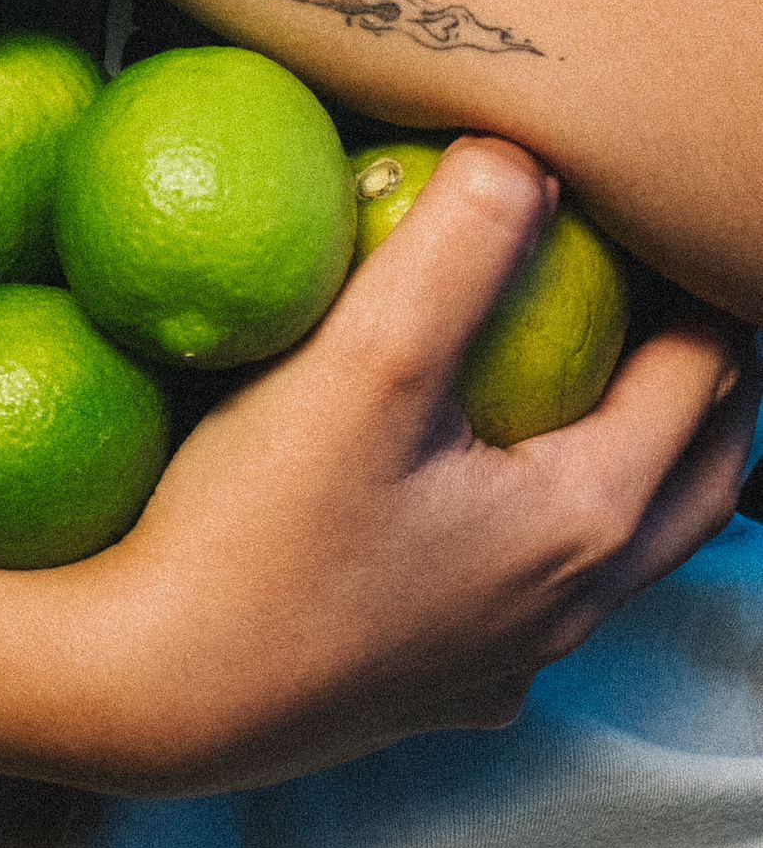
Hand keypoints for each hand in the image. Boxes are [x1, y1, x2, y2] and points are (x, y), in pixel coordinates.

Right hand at [83, 137, 758, 794]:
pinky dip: (546, 531)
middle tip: (668, 293)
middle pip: (697, 476)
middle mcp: (569, 606)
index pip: (702, 380)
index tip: (667, 222)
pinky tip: (482, 498)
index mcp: (584, 523)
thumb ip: (458, 246)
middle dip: (703, 378)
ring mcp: (504, 660)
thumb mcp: (365, 363)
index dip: (703, 292)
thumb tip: (527, 152)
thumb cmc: (254, 533)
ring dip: (637, 459)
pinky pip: (532, 600)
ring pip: (623, 550)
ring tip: (596, 380)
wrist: (144, 695)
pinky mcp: (436, 690)